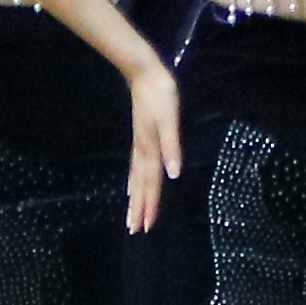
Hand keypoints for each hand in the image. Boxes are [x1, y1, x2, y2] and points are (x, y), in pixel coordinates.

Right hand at [120, 53, 183, 232]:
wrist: (144, 74)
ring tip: (131, 216)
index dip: (150, 205)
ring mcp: (140, 145)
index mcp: (152, 149)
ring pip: (136, 178)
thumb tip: (174, 174)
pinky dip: (133, 181)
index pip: (152, 183)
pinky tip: (133, 185)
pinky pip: (135, 167)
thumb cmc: (161, 95)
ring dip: (135, 198)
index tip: (146, 227)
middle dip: (139, 208)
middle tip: (134, 231)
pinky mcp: (140, 138)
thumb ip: (172, 146)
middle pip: (141, 185)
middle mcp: (143, 151)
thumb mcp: (170, 120)